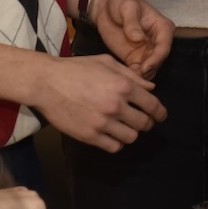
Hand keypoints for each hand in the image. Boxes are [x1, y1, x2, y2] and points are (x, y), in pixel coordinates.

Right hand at [35, 53, 166, 151]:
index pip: (153, 105)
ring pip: (131, 137)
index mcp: (123, 86)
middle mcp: (117, 106)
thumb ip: (131, 75)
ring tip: (125, 127)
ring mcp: (103, 122)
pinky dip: (116, 143)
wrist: (47, 82)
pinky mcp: (90, 136)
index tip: (160, 116)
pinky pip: (114, 147)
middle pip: (144, 123)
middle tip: (142, 121)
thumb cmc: (77, 68)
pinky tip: (112, 135)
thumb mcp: (107, 62)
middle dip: (147, 123)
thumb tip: (151, 88)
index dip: (160, 112)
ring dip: (131, 133)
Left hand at [90, 0, 173, 77]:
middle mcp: (158, 41)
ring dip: (142, 76)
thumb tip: (138, 38)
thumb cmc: (120, 1)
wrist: (105, 6)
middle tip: (136, 77)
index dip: (157, 58)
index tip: (145, 67)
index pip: (165, 46)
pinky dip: (133, 76)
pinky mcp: (134, 58)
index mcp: (162, 27)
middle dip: (149, 70)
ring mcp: (146, 52)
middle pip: (159, 60)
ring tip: (129, 79)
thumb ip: (132, 22)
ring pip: (150, 69)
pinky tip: (124, 77)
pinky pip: (138, 71)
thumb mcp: (127, 7)